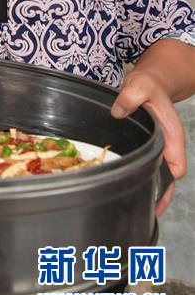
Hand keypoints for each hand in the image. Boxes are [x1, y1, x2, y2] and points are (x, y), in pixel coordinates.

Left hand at [111, 68, 186, 215]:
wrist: (149, 83)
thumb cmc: (149, 85)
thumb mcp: (141, 86)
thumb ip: (131, 96)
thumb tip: (119, 111)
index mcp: (171, 134)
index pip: (176, 163)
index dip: (169, 181)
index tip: (159, 195)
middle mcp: (166, 144)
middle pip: (168, 175)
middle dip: (161, 194)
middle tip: (150, 212)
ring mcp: (157, 146)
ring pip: (157, 172)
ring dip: (151, 189)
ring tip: (139, 208)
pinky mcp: (146, 146)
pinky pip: (146, 165)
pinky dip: (140, 176)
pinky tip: (128, 187)